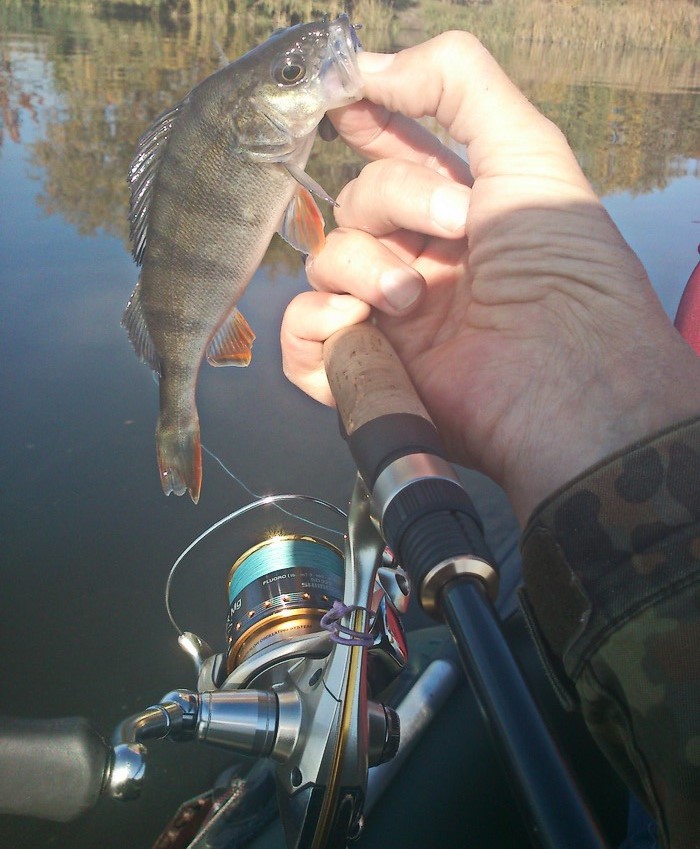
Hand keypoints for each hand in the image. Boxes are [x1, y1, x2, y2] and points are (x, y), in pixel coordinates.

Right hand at [281, 33, 699, 522]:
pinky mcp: (370, 370)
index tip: (342, 96)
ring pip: (326, 263)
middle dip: (393, 202)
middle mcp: (421, 261)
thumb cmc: (561, 268)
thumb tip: (365, 65)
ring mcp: (392, 319)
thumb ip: (456, 85)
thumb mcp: (527, 152)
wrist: (565, 380)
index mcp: (459, 214)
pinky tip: (358, 322)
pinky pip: (303, 337)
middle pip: (355, 204)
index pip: (391, 157)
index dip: (365, 124)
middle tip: (457, 228)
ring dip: (362, 267)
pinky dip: (314, 324)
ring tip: (412, 299)